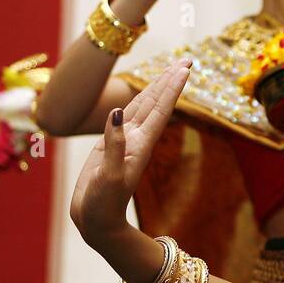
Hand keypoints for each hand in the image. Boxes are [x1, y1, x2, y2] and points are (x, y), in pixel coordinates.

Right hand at [70, 60, 192, 247]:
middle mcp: (136, 139)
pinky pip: (124, 118)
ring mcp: (124, 142)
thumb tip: (117, 113)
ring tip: (170, 69)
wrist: (97, 222)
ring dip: (156, 88)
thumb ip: (114, 145)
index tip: (185, 68)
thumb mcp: (109, 176)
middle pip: (156, 103)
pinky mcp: (109, 146)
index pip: (160, 110)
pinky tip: (136, 95)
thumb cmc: (104, 204)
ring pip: (142, 107)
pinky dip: (132, 102)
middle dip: (170, 80)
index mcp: (140, 144)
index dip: (172, 88)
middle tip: (187, 59)